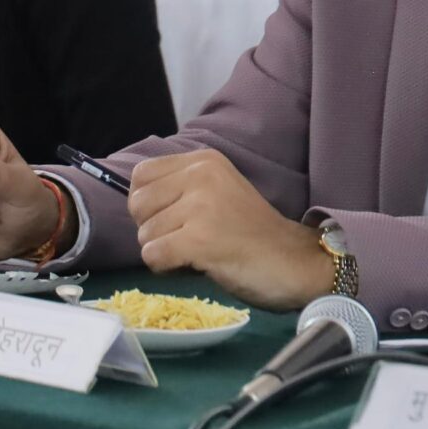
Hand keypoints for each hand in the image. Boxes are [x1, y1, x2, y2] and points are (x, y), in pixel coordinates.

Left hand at [128, 148, 332, 310]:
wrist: (294, 261)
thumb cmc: (251, 233)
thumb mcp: (216, 192)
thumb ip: (179, 188)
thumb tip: (133, 201)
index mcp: (204, 160)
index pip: (140, 175)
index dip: (149, 203)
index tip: (176, 218)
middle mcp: (200, 175)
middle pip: (136, 205)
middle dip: (152, 229)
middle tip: (186, 238)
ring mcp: (200, 206)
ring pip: (144, 235)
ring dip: (165, 251)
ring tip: (200, 251)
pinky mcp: (199, 239)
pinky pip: (153, 256)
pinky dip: (167, 268)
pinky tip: (197, 263)